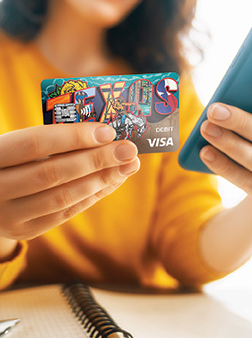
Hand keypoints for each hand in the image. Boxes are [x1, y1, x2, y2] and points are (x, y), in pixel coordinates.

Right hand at [0, 123, 139, 242]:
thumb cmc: (11, 160)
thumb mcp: (19, 145)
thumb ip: (51, 139)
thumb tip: (103, 133)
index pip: (35, 143)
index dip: (74, 136)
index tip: (108, 131)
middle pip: (53, 173)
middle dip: (97, 160)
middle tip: (129, 150)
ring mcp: (9, 214)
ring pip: (63, 197)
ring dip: (101, 180)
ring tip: (128, 166)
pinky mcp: (26, 229)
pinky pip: (65, 212)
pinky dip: (93, 195)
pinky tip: (113, 181)